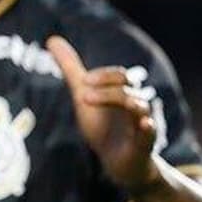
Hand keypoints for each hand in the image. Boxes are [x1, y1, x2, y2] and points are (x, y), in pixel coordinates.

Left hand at [47, 35, 158, 190]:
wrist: (118, 162)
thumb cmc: (103, 126)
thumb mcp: (83, 96)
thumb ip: (71, 69)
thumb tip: (52, 39)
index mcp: (122, 92)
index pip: (119, 75)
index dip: (103, 75)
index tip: (85, 80)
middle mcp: (135, 105)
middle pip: (128, 87)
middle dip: (107, 88)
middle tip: (83, 95)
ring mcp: (141, 124)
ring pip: (140, 108)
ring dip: (121, 102)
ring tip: (92, 103)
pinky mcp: (144, 145)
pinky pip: (150, 134)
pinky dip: (147, 128)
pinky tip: (144, 125)